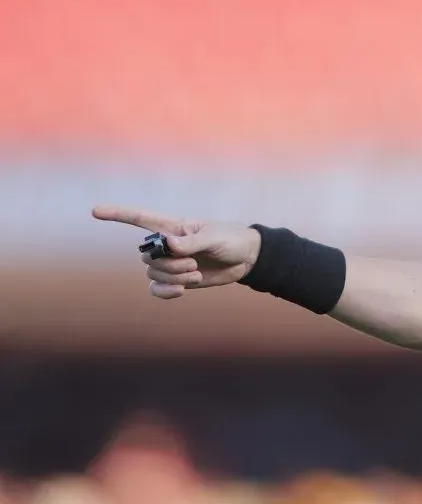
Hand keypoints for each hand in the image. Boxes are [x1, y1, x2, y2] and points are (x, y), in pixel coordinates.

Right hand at [92, 205, 261, 299]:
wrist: (245, 259)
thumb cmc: (230, 239)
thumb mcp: (213, 238)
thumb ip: (191, 242)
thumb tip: (170, 244)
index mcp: (172, 227)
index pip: (139, 218)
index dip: (117, 214)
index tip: (95, 211)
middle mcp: (166, 244)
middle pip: (147, 257)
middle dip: (169, 264)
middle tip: (193, 263)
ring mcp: (170, 263)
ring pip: (153, 273)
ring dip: (173, 277)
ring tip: (196, 272)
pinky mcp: (177, 279)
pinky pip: (156, 289)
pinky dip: (165, 292)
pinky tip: (180, 290)